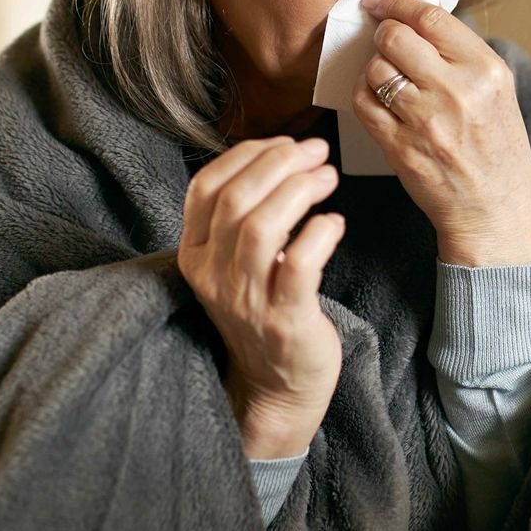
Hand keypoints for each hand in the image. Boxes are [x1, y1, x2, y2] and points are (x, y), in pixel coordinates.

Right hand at [178, 135, 346, 458]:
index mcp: (195, 254)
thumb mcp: (234, 264)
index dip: (247, 155)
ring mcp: (247, 300)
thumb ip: (243, 216)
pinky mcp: (285, 319)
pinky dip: (320, 233)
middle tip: (316, 151)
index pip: (206, 186)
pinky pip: (299, 264)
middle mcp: (213, 275)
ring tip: (328, 176)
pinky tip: (335, 223)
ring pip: (261, 227)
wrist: (276, 386)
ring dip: (300, 190)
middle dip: (279, 163)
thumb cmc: (263, 312)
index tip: (284, 144)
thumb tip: (278, 156)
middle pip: (236, 199)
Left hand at [349, 0, 530, 266]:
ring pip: (376, 70)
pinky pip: (364, 105)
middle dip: (382, 36)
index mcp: (487, 70)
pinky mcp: (402, 148)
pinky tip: (377, 102)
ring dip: (374, 71)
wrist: (496, 214)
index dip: (396, 2)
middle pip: (395, 38)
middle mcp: (458, 91)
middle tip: (384, 44)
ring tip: (387, 82)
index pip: (430, 17)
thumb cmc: (497, 152)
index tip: (378, 1)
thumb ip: (463, 57)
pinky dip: (364, 97)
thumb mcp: (499, 95)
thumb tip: (415, 20)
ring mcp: (427, 121)